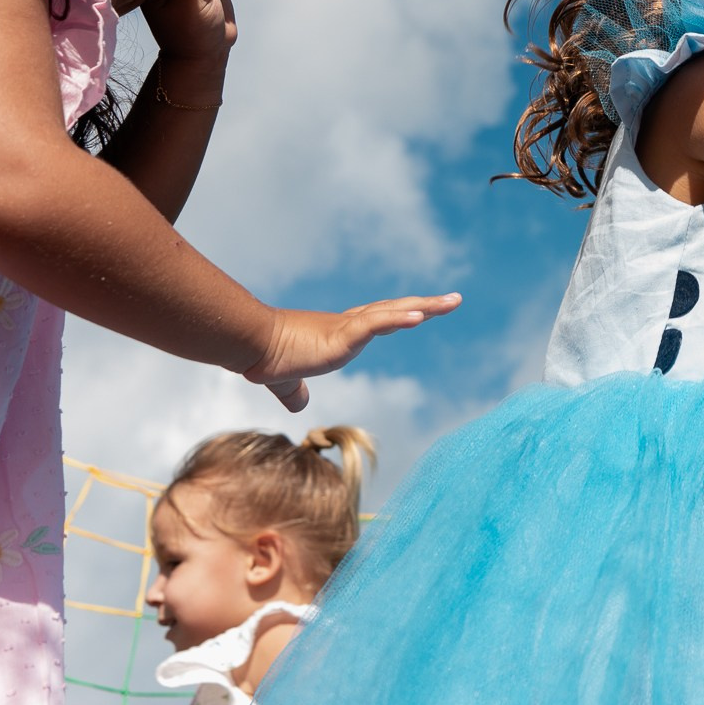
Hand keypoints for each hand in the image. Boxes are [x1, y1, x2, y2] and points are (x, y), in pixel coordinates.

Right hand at [246, 293, 463, 410]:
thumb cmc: (264, 357)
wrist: (249, 346)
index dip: (402, 315)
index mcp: (341, 335)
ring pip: (393, 312)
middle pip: (395, 311)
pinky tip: (420, 316)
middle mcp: (348, 326)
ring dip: (424, 307)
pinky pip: (376, 324)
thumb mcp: (287, 379)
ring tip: (452, 302)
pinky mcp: (341, 335)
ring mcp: (346, 329)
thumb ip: (295, 391)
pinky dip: (399, 319)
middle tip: (455, 300)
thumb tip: (298, 404)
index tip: (423, 312)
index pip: (380, 320)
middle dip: (426, 306)